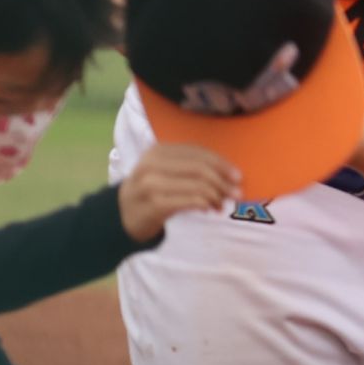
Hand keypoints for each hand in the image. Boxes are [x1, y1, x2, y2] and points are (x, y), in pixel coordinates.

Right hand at [116, 143, 241, 241]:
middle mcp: (152, 164)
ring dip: (217, 196)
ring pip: (198, 185)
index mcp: (158, 151)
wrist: (124, 214)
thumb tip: (231, 176)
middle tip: (236, 194)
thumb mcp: (168, 172)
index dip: (223, 164)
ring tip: (221, 205)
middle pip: (201, 168)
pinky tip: (209, 209)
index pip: (199, 153)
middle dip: (223, 182)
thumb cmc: (155, 190)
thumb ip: (193, 167)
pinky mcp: (154, 204)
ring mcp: (151, 184)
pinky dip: (206, 205)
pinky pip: (191, 201)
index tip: (238, 177)